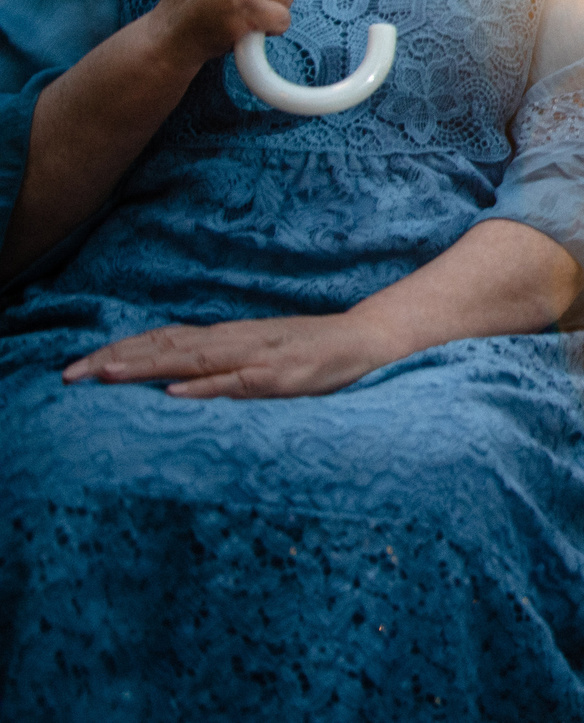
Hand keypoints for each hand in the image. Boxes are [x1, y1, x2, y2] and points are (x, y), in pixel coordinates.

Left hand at [63, 312, 390, 398]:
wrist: (366, 338)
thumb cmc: (311, 352)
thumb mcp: (258, 353)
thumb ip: (219, 362)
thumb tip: (171, 376)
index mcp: (227, 338)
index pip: (163, 340)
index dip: (121, 351)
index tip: (78, 367)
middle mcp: (235, 341)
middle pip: (166, 347)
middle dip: (117, 360)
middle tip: (70, 374)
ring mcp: (257, 358)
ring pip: (192, 360)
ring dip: (147, 367)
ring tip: (107, 375)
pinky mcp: (280, 377)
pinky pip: (237, 382)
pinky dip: (205, 386)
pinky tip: (175, 391)